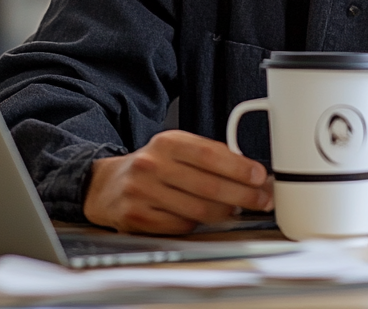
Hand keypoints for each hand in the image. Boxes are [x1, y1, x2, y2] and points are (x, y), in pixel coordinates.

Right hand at [83, 129, 272, 233]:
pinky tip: (205, 218)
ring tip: (237, 209)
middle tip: (260, 200)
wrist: (107, 185)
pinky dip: (198, 223)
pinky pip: (180, 225)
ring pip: (197, 210)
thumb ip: (209, 156)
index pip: (210, 154)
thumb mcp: (177, 148)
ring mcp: (143, 192)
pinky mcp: (136, 218)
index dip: (239, 167)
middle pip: (208, 186)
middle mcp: (153, 165)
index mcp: (167, 142)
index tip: (259, 176)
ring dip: (224, 213)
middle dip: (242, 195)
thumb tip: (249, 171)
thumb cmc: (153, 166)